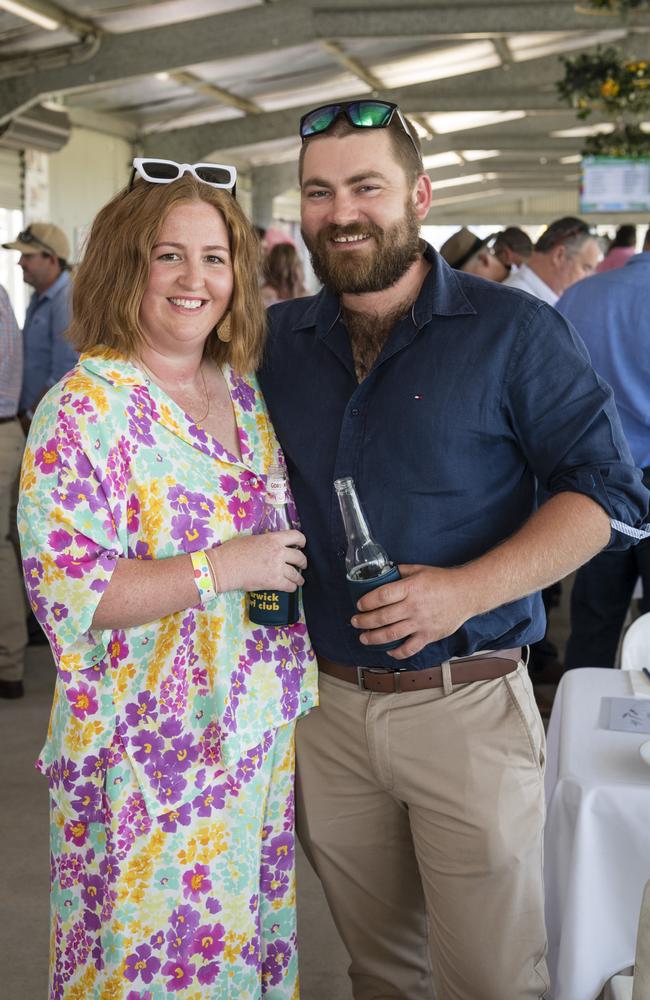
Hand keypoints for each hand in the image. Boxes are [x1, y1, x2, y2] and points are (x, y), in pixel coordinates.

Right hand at [208, 530, 306, 593]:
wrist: (225, 566)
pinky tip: (290, 588)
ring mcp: (277, 567)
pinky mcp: (273, 582)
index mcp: (273, 538)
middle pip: (300, 557)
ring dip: (299, 578)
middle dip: (303, 562)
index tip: (301, 545)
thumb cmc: (233, 551)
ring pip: (296, 574)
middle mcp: (279, 552)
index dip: (302, 541)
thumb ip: (267, 542)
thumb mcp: (253, 539)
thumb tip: (272, 545)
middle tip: (302, 565)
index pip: (296, 536)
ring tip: (299, 580)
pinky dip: (292, 587)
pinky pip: (289, 586)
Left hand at [350, 564, 477, 658]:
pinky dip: (397, 653)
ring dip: (374, 638)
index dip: (367, 602)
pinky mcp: (429, 635)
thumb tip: (382, 574)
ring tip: (363, 638)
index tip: (359, 605)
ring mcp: (421, 623)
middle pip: (382, 617)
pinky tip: (389, 652)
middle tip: (355, 621)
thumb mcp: (419, 569)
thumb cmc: (442, 580)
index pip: (382, 596)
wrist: (467, 593)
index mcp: (411, 588)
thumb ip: (400, 572)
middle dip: (364, 621)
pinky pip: (410, 648)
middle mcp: (414, 607)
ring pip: (392, 634)